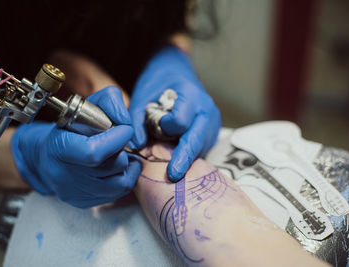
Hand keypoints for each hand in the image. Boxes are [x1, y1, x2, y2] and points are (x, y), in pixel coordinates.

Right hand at [11, 86, 140, 207]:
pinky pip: (118, 193)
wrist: (46, 156)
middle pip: (112, 166)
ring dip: (127, 165)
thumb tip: (127, 122)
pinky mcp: (84, 203)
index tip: (125, 129)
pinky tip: (118, 167)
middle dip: (123, 150)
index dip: (117, 140)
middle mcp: (64, 174)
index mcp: (59, 148)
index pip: (94, 152)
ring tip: (120, 153)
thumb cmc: (69, 128)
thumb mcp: (85, 105)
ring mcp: (75, 192)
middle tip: (119, 141)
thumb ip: (109, 102)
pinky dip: (125, 178)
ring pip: (121, 182)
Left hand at [129, 45, 220, 181]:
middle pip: (197, 139)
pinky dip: (190, 155)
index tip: (157, 125)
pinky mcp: (213, 132)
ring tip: (172, 166)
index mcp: (191, 95)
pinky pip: (203, 148)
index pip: (180, 121)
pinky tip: (179, 158)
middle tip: (172, 175)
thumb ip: (136, 120)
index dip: (166, 127)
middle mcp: (206, 109)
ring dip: (186, 157)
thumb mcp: (142, 95)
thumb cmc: (158, 82)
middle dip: (184, 158)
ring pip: (201, 147)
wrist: (175, 72)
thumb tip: (135, 146)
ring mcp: (213, 122)